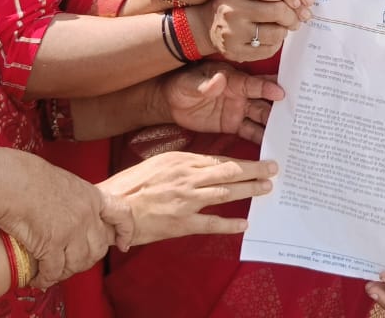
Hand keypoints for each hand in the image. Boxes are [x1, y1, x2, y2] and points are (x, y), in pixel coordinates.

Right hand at [0, 152, 115, 289]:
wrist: (11, 182)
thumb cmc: (31, 179)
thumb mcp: (66, 183)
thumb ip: (77, 200)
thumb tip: (75, 214)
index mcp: (93, 196)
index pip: (122, 214)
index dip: (126, 231)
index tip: (123, 244)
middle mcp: (87, 215)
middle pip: (99, 248)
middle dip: (86, 259)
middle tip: (71, 263)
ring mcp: (71, 230)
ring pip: (78, 262)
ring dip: (66, 271)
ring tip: (54, 272)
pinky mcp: (51, 244)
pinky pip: (54, 270)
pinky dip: (46, 278)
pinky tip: (39, 279)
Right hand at [98, 152, 276, 249]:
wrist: (110, 207)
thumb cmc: (130, 185)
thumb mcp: (158, 163)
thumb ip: (183, 164)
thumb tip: (205, 167)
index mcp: (182, 161)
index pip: (221, 160)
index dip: (243, 160)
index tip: (260, 159)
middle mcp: (188, 178)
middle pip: (229, 172)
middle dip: (255, 170)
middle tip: (273, 169)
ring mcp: (186, 201)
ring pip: (226, 193)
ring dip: (249, 190)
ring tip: (266, 188)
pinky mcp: (181, 223)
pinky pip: (211, 224)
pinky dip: (230, 224)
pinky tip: (244, 224)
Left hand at [162, 61, 284, 142]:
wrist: (170, 102)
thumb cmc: (181, 85)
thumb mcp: (190, 83)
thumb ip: (205, 84)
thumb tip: (218, 80)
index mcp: (232, 81)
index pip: (253, 84)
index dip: (267, 89)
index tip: (282, 93)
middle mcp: (240, 95)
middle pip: (263, 102)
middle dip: (279, 108)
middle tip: (297, 116)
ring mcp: (238, 110)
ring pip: (261, 118)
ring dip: (274, 125)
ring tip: (290, 134)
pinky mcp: (233, 125)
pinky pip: (250, 132)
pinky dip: (262, 138)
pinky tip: (274, 145)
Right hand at [188, 0, 306, 61]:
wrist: (208, 25)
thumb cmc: (235, 4)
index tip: (299, 1)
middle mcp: (232, 11)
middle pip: (278, 12)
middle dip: (293, 16)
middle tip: (297, 17)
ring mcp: (233, 33)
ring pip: (276, 33)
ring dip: (285, 31)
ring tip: (283, 27)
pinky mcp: (235, 52)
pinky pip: (269, 50)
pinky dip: (276, 44)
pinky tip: (273, 38)